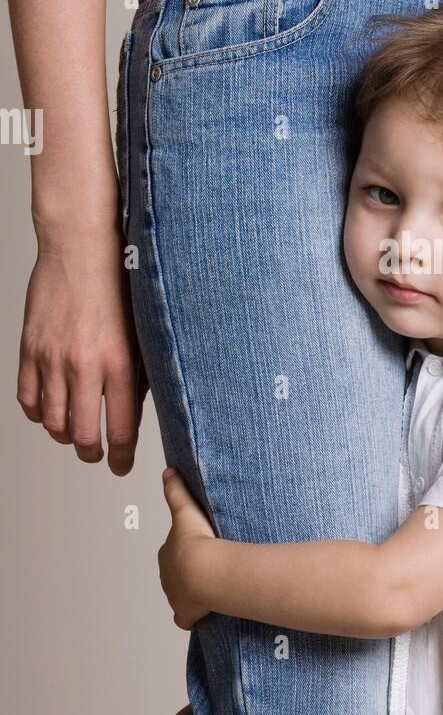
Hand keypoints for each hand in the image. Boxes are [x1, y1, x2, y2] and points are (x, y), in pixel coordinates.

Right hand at [17, 227, 148, 472]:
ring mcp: (52, 359)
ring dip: (64, 435)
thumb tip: (134, 412)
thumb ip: (139, 375)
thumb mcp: (142, 334)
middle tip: (97, 454)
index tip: (121, 465)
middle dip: (91, 452)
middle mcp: (83, 365)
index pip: (119, 429)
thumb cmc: (118, 284)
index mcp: (119, 363)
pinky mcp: (29, 349)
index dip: (120, 456)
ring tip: (74, 434)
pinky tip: (48, 412)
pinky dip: (37, 412)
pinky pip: (27, 397)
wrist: (80, 248)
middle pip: (81, 434)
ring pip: (51, 421)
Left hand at [158, 468, 216, 629]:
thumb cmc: (197, 541)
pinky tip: (204, 613)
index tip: (201, 550)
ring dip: (193, 593)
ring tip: (212, 589)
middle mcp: (167, 576)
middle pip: (176, 575)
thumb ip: (176, 491)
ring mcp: (175, 597)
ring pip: (182, 595)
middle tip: (210, 568)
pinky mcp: (185, 613)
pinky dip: (193, 617)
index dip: (186, 551)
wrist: (205, 570)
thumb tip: (167, 471)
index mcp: (167, 554)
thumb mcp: (185, 511)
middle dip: (189, 573)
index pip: (173, 552)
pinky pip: (187, 617)